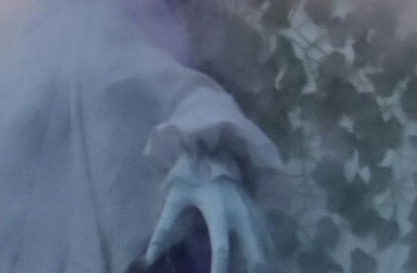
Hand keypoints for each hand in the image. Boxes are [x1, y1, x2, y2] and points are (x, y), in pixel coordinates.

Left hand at [143, 155, 272, 272]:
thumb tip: (149, 258)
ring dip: (259, 262)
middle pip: (253, 250)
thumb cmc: (193, 179)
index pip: (221, 247)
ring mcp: (252, 212)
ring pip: (263, 245)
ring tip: (253, 270)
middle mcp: (240, 214)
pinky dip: (264, 252)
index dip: (220, 268)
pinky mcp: (258, 211)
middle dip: (252, 268)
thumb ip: (163, 229)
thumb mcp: (175, 201)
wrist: (216, 156)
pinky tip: (259, 263)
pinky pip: (266, 237)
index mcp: (218, 212)